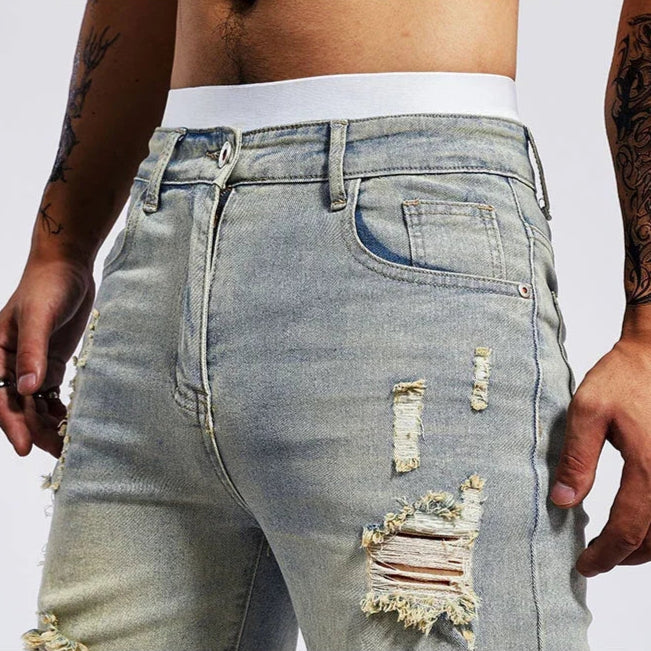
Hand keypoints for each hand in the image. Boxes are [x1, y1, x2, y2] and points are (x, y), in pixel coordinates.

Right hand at [0, 253, 94, 457]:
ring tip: (68, 445)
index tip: (23, 448)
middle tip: (58, 452)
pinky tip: (72, 423)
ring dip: (48, 424)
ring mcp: (31, 365)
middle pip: (18, 406)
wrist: (68, 267)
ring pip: (35, 404)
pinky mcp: (51, 363)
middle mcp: (9, 364)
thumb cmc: (47, 285)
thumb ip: (32, 352)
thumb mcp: (38, 317)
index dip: (10, 424)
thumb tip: (25, 389)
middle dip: (34, 431)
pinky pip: (51, 393)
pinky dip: (59, 408)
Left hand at [550, 334, 650, 576]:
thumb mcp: (587, 412)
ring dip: (646, 545)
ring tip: (617, 547)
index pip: (628, 530)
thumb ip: (576, 459)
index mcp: (649, 468)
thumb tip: (564, 501)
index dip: (605, 555)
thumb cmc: (623, 377)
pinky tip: (642, 520)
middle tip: (597, 560)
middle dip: (625, 557)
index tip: (585, 566)